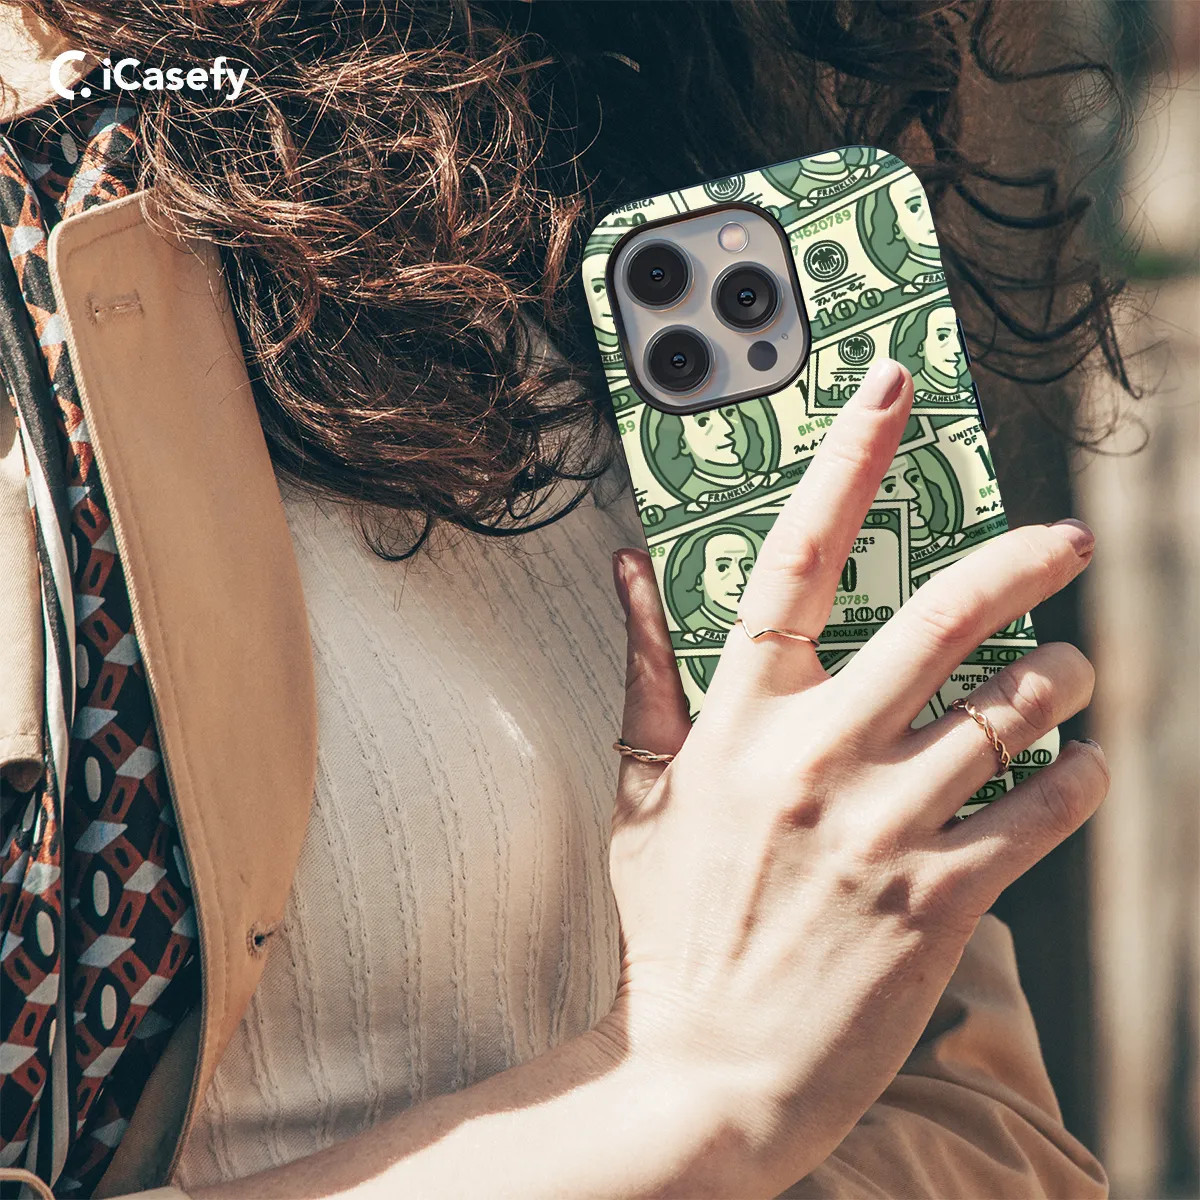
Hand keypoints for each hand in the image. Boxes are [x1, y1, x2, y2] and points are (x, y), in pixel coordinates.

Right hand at [603, 359, 1107, 1194]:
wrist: (705, 1071)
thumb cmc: (672, 925)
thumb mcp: (642, 792)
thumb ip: (645, 671)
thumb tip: (628, 569)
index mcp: (739, 723)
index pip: (795, 561)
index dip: (845, 463)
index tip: (889, 391)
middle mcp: (817, 758)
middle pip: (941, 619)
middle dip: (1022, 562)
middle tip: (1064, 539)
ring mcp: (883, 828)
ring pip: (1012, 712)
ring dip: (1063, 681)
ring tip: (1074, 675)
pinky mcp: (940, 900)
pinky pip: (1041, 812)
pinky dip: (1077, 777)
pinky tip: (1078, 768)